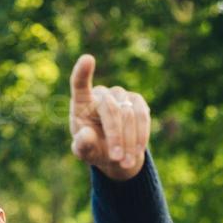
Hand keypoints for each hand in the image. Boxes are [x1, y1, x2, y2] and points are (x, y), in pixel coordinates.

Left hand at [68, 53, 150, 181]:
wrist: (113, 151)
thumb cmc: (93, 147)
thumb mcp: (84, 151)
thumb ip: (82, 145)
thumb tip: (86, 135)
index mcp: (82, 102)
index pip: (80, 84)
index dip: (83, 72)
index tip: (87, 59)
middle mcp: (101, 94)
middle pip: (111, 110)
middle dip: (116, 136)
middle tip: (117, 159)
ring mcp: (120, 95)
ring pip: (129, 115)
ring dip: (129, 141)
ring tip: (125, 163)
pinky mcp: (137, 101)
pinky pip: (143, 116)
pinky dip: (141, 136)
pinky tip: (136, 152)